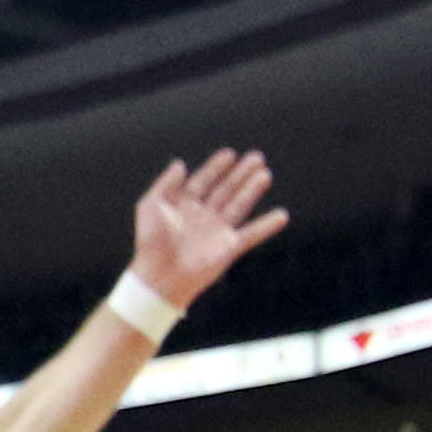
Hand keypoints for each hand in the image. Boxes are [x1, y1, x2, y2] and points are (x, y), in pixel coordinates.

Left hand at [127, 149, 286, 310]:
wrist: (159, 277)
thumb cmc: (150, 244)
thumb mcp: (150, 206)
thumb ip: (165, 184)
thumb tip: (181, 164)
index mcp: (183, 206)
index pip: (203, 181)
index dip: (216, 167)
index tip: (230, 154)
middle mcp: (202, 217)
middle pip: (225, 190)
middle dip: (241, 174)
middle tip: (257, 157)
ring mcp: (216, 232)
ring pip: (239, 205)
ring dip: (252, 190)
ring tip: (265, 174)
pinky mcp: (228, 249)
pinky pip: (251, 234)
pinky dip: (267, 226)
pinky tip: (282, 215)